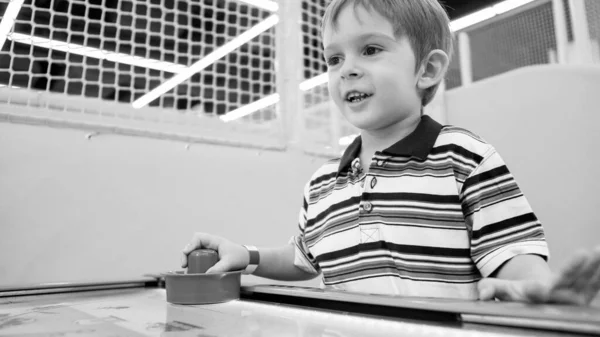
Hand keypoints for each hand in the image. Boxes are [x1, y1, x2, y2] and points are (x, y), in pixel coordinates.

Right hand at [181, 232, 248, 272]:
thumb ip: (220, 267)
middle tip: (184, 265)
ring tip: (187, 269)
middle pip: (193, 245)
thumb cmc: (239, 257)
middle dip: (186, 254)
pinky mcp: (209, 258)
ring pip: (194, 252)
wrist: (246, 260)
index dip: (190, 244)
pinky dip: (193, 263)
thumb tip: (207, 274)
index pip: (198, 237)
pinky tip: (191, 271)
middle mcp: (209, 244)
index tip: (186, 253)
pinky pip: (198, 258)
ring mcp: (208, 251)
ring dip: (188, 259)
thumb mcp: (230, 262)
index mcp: (214, 240)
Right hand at [478, 246, 599, 304]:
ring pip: (586, 283)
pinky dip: (599, 271)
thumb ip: (489, 288)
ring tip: (598, 252)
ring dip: (594, 268)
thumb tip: (482, 295)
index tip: (538, 287)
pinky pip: (595, 283)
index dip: (538, 291)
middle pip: (566, 284)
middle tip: (584, 254)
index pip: (536, 295)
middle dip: (575, 270)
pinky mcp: (585, 295)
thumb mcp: (500, 289)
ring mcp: (573, 298)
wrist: (535, 299)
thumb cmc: (516, 292)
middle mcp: (556, 300)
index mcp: (534, 299)